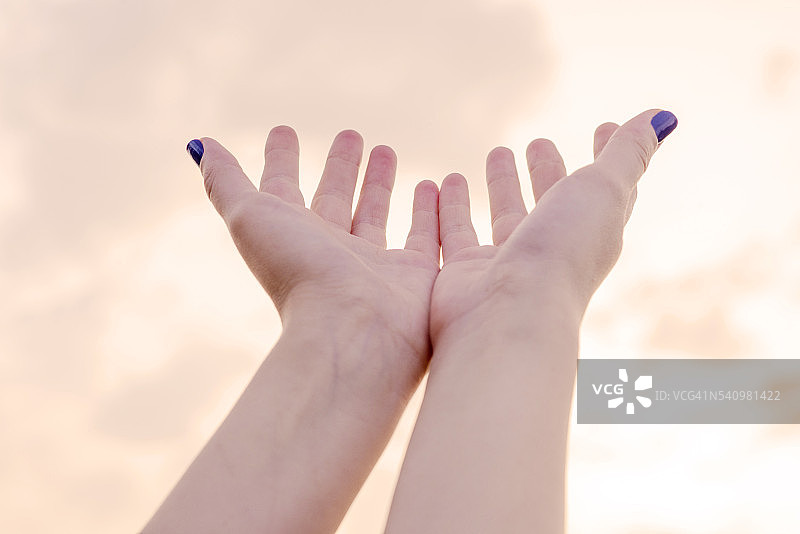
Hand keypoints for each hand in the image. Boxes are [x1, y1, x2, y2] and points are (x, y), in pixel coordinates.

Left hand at [194, 127, 439, 371]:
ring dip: (379, 183)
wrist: (353, 331)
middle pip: (334, 199)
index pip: (283, 188)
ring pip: (375, 213)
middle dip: (340, 166)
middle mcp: (330, 251)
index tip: (284, 130)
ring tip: (387, 150)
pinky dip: (430, 211)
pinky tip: (438, 185)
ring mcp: (372, 265)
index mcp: (292, 238)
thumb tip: (197, 144)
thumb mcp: (251, 218)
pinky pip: (426, 235)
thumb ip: (226, 183)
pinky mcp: (414, 275)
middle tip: (352, 134)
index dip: (281, 159)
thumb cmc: (298, 273)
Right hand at [430, 109, 676, 341]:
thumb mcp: (603, 190)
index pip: (606, 188)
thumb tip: (665, 117)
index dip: (608, 154)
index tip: (601, 125)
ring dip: (501, 184)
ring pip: (506, 215)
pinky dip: (449, 207)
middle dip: (547, 169)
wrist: (508, 315)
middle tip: (537, 142)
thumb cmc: (562, 252)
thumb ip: (627, 153)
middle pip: (552, 201)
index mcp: (592, 232)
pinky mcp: (467, 273)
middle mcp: (552, 250)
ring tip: (494, 152)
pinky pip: (456, 231)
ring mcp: (509, 263)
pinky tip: (438, 185)